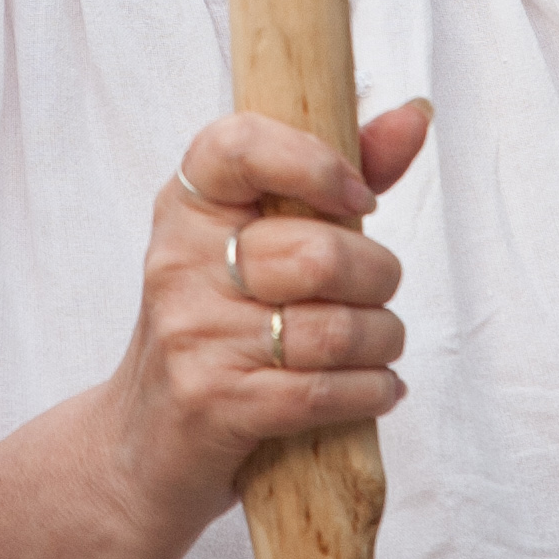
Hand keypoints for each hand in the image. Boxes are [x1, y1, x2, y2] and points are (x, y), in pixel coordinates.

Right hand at [89, 100, 432, 546]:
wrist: (143, 444)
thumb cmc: (220, 326)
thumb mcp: (256, 242)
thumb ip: (334, 177)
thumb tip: (415, 114)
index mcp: (187, 205)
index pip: (240, 145)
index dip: (313, 162)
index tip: (359, 197)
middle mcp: (179, 262)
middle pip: (321, 253)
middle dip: (379, 278)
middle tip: (376, 293)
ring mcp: (193, 335)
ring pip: (335, 329)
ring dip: (383, 342)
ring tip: (379, 346)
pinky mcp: (215, 403)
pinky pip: (326, 391)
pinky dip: (372, 391)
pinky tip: (376, 388)